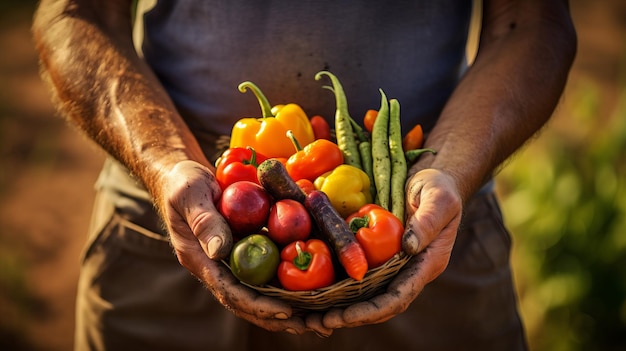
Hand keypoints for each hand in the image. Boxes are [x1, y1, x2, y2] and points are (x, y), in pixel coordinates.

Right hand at [158, 160, 307, 333]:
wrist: (181, 173)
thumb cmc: (181, 181)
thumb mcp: (190, 194)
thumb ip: (204, 221)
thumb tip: (220, 252)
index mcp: (199, 258)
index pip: (229, 290)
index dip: (257, 304)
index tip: (284, 310)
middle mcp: (215, 264)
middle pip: (246, 299)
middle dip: (276, 315)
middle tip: (308, 324)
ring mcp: (228, 258)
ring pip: (257, 288)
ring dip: (284, 304)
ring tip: (314, 318)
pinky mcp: (241, 247)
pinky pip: (264, 267)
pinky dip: (285, 279)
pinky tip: (310, 286)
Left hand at [305, 168, 461, 332]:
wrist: (432, 180)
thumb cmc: (439, 188)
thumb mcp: (439, 199)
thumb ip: (428, 221)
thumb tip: (408, 247)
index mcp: (426, 264)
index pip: (398, 297)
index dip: (371, 310)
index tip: (344, 316)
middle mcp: (408, 271)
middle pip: (378, 305)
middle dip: (349, 317)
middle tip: (318, 322)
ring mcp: (393, 265)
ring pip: (366, 296)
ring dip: (339, 309)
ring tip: (311, 317)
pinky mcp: (379, 255)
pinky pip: (358, 276)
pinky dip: (338, 288)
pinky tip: (316, 292)